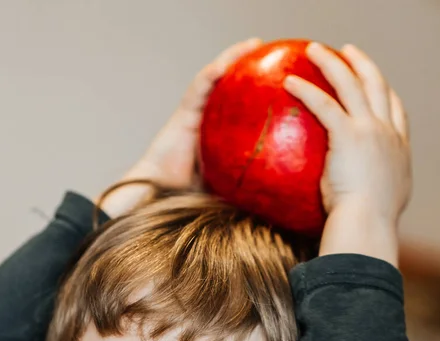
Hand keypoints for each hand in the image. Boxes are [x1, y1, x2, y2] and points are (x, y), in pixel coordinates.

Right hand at [100, 38, 261, 217]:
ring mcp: (192, 114)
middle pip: (228, 87)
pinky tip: (226, 63)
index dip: (257, 93)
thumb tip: (277, 196)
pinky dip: (211, 74)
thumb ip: (245, 186)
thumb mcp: (226, 188)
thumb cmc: (188, 197)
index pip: (239, 107)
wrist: (158, 196)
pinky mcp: (182, 114)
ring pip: (214, 80)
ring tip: (253, 44)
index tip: (281, 82)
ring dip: (232, 59)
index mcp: (216, 134)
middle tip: (272, 53)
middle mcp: (205, 119)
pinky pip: (198, 89)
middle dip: (248, 68)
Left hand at [283, 43, 411, 264]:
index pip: (396, 111)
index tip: (374, 83)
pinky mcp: (348, 134)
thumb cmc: (367, 222)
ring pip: (352, 84)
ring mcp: (371, 130)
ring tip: (314, 50)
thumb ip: (367, 190)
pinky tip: (290, 80)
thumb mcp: (379, 202)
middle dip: (363, 64)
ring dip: (333, 62)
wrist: (367, 223)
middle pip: (377, 86)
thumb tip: (349, 199)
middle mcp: (388, 133)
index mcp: (398, 149)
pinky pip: (324, 104)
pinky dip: (307, 89)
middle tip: (347, 51)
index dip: (385, 93)